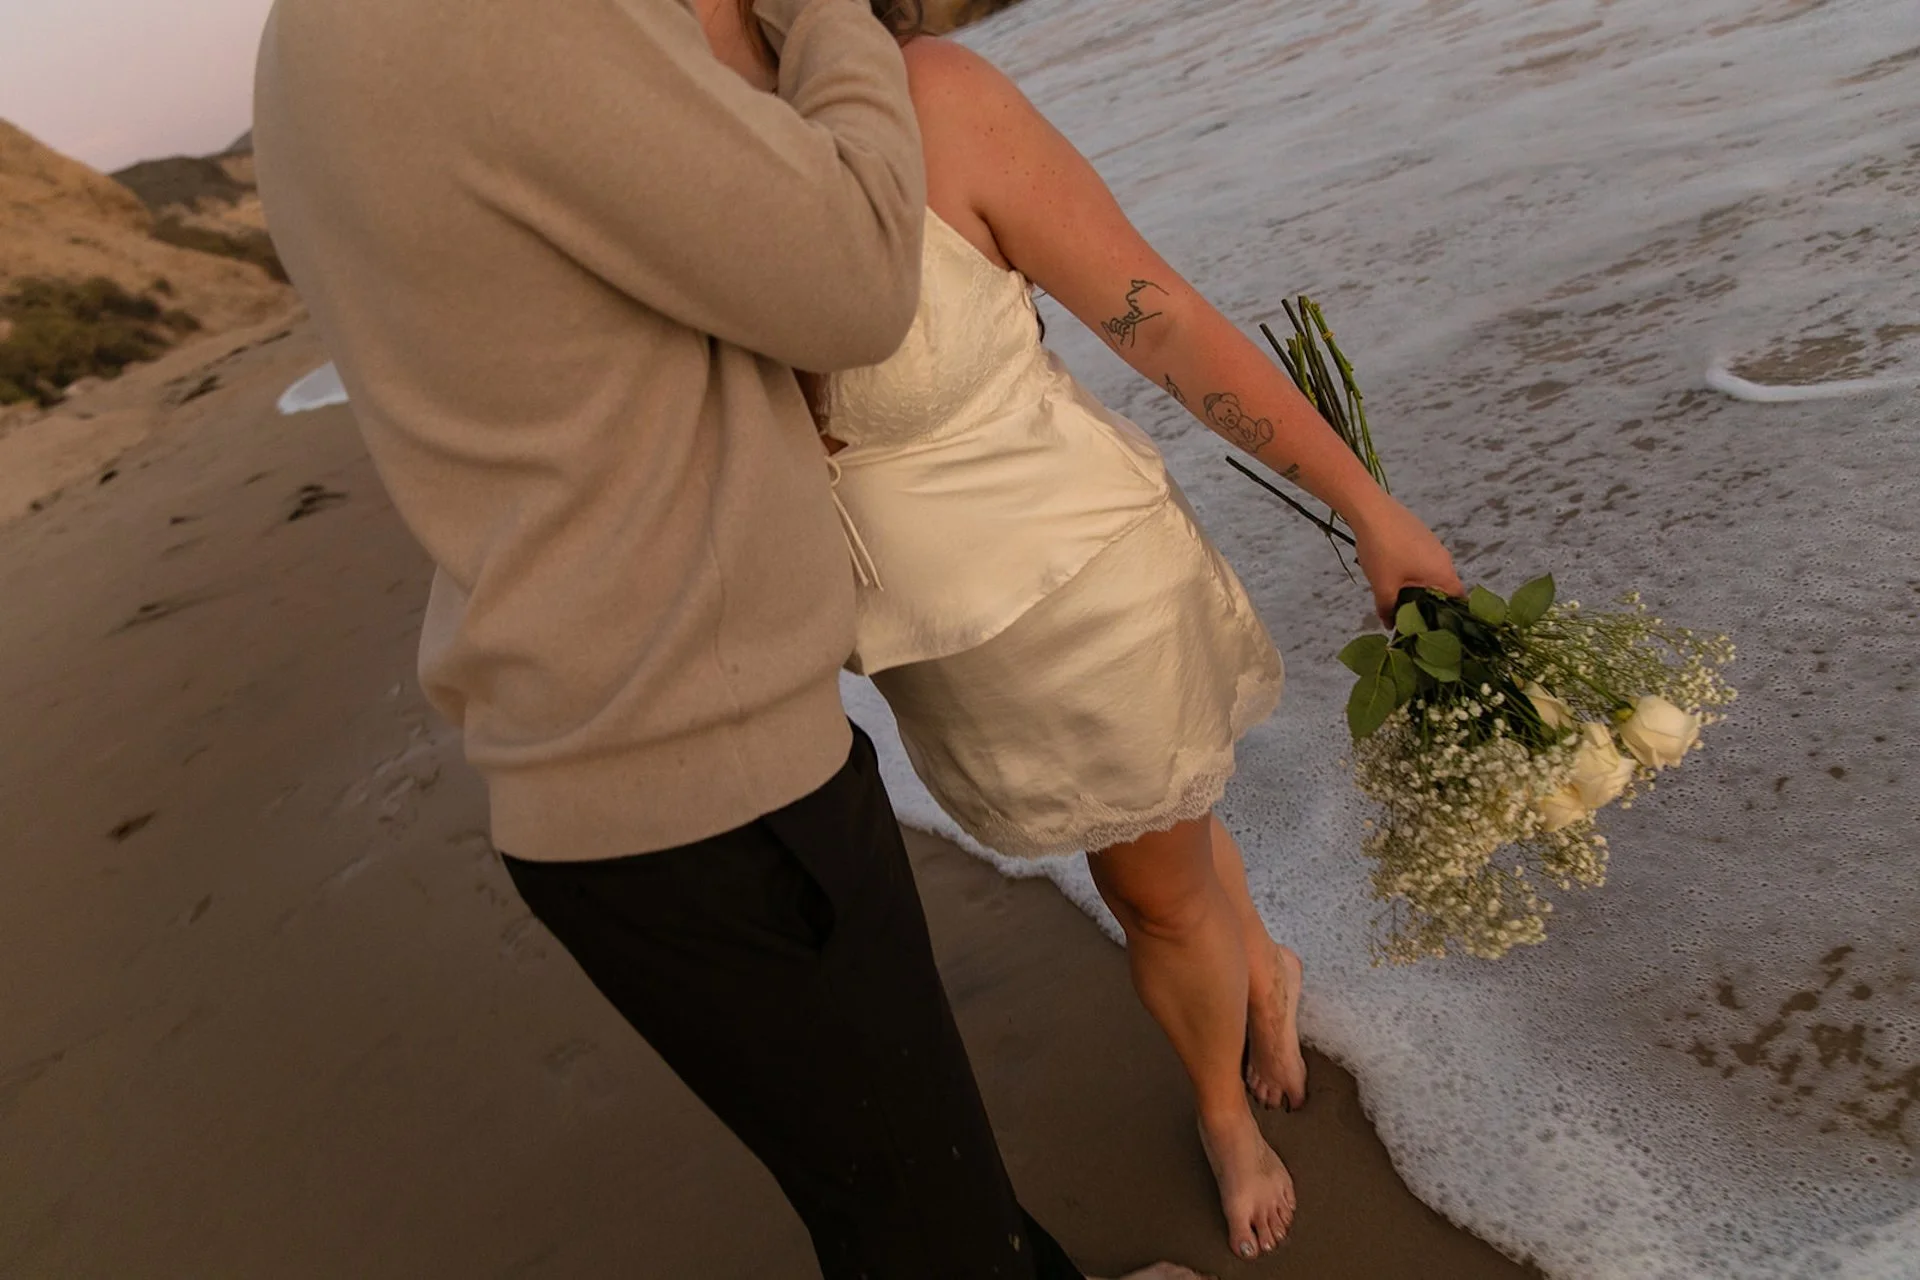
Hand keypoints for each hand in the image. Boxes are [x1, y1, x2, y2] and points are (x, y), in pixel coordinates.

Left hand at [1349, 497, 1463, 625]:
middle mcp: (1445, 558)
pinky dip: (1414, 570)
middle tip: (1412, 615)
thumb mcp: (1383, 587)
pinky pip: (1424, 560)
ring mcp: (1435, 544)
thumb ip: (1389, 610)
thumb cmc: (1382, 552)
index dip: (1448, 616)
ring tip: (1399, 596)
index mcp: (1443, 573)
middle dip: (1430, 603)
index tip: (1433, 626)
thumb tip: (1391, 625)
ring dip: (1419, 585)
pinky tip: (1393, 572)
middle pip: (1445, 587)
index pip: (1458, 600)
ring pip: (1432, 573)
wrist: (1371, 510)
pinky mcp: (1422, 534)